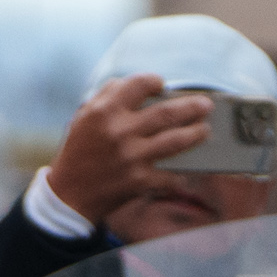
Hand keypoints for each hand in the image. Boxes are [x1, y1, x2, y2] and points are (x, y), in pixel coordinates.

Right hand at [44, 76, 213, 231]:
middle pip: (167, 113)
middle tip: (206, 105)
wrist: (70, 195)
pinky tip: (189, 167)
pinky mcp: (139, 181)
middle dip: (193, 107)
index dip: (155, 81)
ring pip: (176, 141)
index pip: (139, 84)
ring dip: (196, 134)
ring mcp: (132, 157)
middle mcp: (120, 131)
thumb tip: (139, 83)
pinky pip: (171, 174)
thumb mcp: (84, 116)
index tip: (162, 85)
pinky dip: (182, 171)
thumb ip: (108, 94)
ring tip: (205, 130)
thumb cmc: (79, 151)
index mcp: (105, 111)